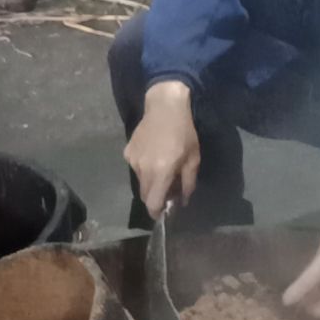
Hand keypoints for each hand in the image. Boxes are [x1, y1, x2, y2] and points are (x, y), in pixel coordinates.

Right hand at [124, 80, 200, 218]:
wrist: (165, 107)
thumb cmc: (184, 133)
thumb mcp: (193, 160)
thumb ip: (188, 184)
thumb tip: (183, 202)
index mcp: (160, 173)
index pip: (152, 203)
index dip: (157, 212)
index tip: (163, 213)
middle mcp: (142, 169)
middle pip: (145, 195)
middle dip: (156, 197)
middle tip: (168, 189)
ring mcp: (132, 160)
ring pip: (140, 182)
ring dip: (150, 182)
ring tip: (163, 168)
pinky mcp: (127, 152)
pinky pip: (136, 168)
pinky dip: (144, 169)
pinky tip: (153, 155)